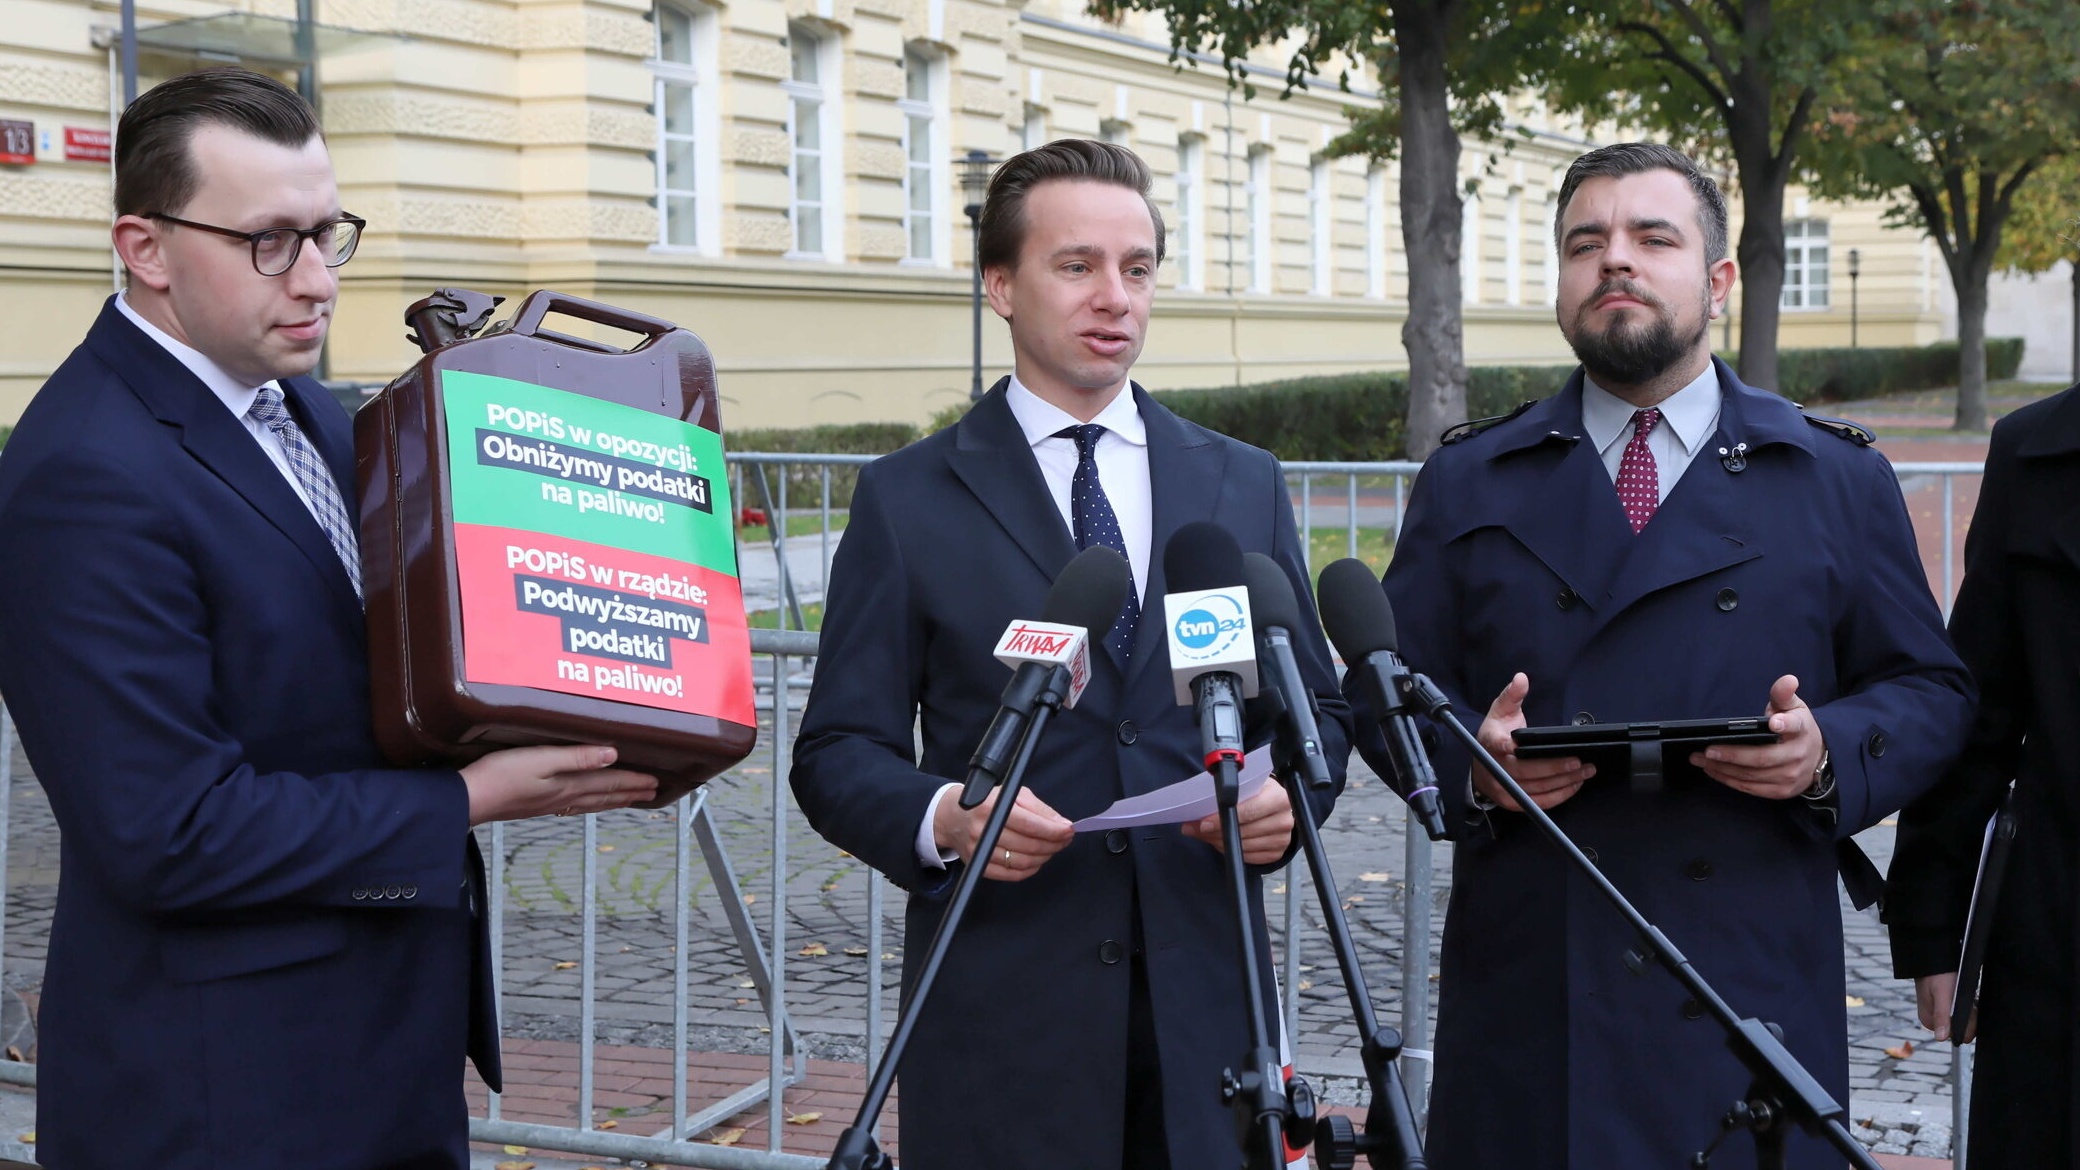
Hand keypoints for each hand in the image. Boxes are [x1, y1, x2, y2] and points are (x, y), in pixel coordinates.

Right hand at [461, 745, 657, 825]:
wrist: (468, 800)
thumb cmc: (499, 776)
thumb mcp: (540, 759)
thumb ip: (577, 757)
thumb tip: (613, 755)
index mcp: (568, 785)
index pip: (610, 782)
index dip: (635, 780)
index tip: (656, 782)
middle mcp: (564, 797)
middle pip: (606, 795)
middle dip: (631, 792)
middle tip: (652, 792)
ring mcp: (550, 804)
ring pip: (592, 802)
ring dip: (614, 800)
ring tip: (630, 799)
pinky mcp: (536, 805)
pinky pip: (575, 805)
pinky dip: (591, 803)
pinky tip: (586, 803)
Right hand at [934, 789, 1073, 881]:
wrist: (953, 817)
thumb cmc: (987, 803)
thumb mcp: (1011, 794)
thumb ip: (1038, 809)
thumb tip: (1062, 824)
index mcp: (991, 807)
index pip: (1030, 824)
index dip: (1053, 830)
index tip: (1069, 830)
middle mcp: (983, 830)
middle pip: (1029, 845)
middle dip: (1053, 844)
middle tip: (1064, 840)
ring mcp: (980, 850)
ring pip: (1022, 862)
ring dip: (1044, 857)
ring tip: (1052, 849)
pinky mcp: (979, 866)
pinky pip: (1011, 875)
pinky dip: (1029, 870)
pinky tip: (1037, 861)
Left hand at [1184, 776, 1295, 863]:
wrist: (1274, 802)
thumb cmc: (1256, 792)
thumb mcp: (1244, 786)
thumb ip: (1223, 797)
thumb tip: (1193, 818)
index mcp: (1278, 796)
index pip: (1249, 810)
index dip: (1223, 818)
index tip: (1204, 824)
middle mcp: (1285, 818)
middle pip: (1245, 831)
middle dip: (1217, 832)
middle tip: (1197, 830)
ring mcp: (1283, 838)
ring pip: (1244, 846)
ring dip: (1222, 842)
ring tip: (1208, 835)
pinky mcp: (1277, 853)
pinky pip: (1250, 857)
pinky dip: (1233, 851)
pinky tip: (1224, 842)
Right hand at [1474, 673, 1592, 810]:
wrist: (1482, 766)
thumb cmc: (1496, 735)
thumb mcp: (1500, 712)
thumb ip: (1512, 695)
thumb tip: (1522, 678)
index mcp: (1490, 743)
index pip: (1496, 745)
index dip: (1506, 747)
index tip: (1517, 745)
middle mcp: (1495, 768)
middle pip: (1524, 771)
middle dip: (1553, 767)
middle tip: (1578, 761)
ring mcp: (1503, 788)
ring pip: (1535, 788)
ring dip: (1563, 781)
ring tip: (1586, 771)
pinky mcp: (1514, 802)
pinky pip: (1539, 802)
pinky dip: (1559, 795)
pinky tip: (1575, 784)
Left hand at [1691, 675, 1824, 798]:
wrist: (1817, 757)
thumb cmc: (1798, 728)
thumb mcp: (1794, 707)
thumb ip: (1784, 694)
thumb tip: (1788, 680)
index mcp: (1801, 730)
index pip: (1795, 725)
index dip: (1784, 724)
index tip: (1773, 722)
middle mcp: (1796, 755)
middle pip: (1762, 757)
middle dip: (1732, 754)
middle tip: (1707, 749)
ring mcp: (1789, 776)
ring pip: (1752, 775)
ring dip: (1723, 769)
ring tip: (1700, 759)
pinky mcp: (1780, 791)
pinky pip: (1750, 788)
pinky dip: (1729, 780)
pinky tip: (1713, 771)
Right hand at [1916, 972, 1975, 1042]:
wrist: (1934, 958)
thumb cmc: (1938, 974)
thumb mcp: (1941, 995)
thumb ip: (1942, 1016)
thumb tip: (1941, 1038)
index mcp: (1930, 1022)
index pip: (1959, 1035)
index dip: (1969, 1024)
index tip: (1969, 1007)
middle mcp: (1934, 1021)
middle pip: (1962, 1028)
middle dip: (1970, 1017)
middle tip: (1969, 999)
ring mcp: (1939, 1014)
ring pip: (1964, 1020)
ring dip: (1970, 1010)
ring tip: (1968, 995)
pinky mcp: (1945, 1006)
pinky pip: (1962, 1013)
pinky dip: (1968, 1006)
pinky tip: (1967, 995)